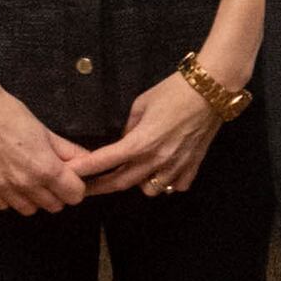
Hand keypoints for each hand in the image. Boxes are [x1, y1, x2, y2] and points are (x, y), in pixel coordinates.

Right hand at [0, 80, 91, 213]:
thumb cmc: (11, 115)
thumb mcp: (46, 132)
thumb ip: (69, 151)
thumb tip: (88, 161)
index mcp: (46, 169)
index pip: (74, 196)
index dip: (76, 187)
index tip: (70, 179)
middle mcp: (25, 183)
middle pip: (54, 206)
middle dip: (57, 194)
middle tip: (51, 178)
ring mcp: (3, 188)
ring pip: (29, 210)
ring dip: (34, 199)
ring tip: (30, 179)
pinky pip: (4, 206)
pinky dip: (10, 198)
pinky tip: (10, 181)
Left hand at [68, 65, 222, 199]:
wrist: (211, 91)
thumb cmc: (174, 91)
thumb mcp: (141, 104)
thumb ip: (129, 127)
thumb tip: (125, 140)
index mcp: (140, 142)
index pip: (104, 161)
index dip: (83, 169)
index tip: (68, 174)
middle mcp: (156, 159)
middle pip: (120, 183)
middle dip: (99, 187)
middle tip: (83, 189)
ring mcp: (176, 166)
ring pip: (148, 190)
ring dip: (136, 184)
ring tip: (133, 173)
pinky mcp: (193, 166)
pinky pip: (174, 186)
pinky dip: (165, 183)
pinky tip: (162, 172)